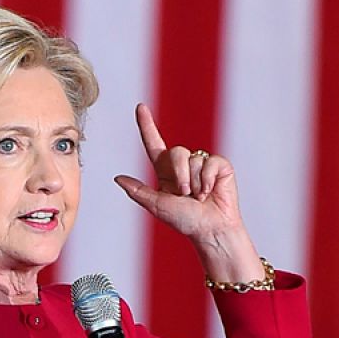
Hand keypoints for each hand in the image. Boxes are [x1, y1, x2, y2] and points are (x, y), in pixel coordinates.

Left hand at [113, 103, 243, 241]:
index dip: (147, 125)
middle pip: (177, 151)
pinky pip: (211, 162)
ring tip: (200, 197)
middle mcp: (183, 165)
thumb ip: (138, 191)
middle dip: (181, 174)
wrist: (211, 230)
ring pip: (194, 159)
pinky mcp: (220, 167)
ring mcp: (202, 164)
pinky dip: (209, 179)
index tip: (140, 107)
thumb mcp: (157, 206)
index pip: (153, 144)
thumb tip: (118, 179)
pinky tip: (211, 191)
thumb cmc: (186, 221)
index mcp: (166, 172)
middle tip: (185, 194)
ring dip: (196, 182)